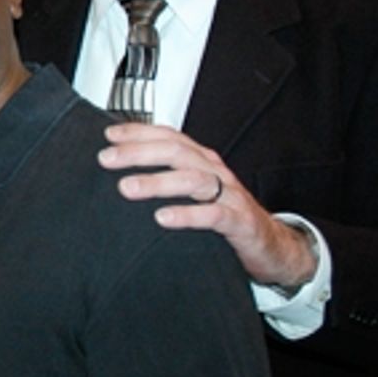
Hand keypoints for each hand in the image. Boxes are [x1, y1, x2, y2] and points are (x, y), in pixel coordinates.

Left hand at [97, 123, 316, 288]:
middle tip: (107, 159)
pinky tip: (163, 217)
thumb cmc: (225, 213)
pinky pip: (213, 215)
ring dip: (157, 181)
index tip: (109, 136)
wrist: (270, 244)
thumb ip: (166, 178)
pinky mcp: (239, 221)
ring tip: (126, 187)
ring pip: (192, 179)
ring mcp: (229, 195)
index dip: (140, 132)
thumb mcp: (194, 191)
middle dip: (139, 153)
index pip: (170, 136)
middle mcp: (214, 171)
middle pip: (176, 152)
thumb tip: (122, 172)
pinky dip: (187, 214)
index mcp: (202, 160)